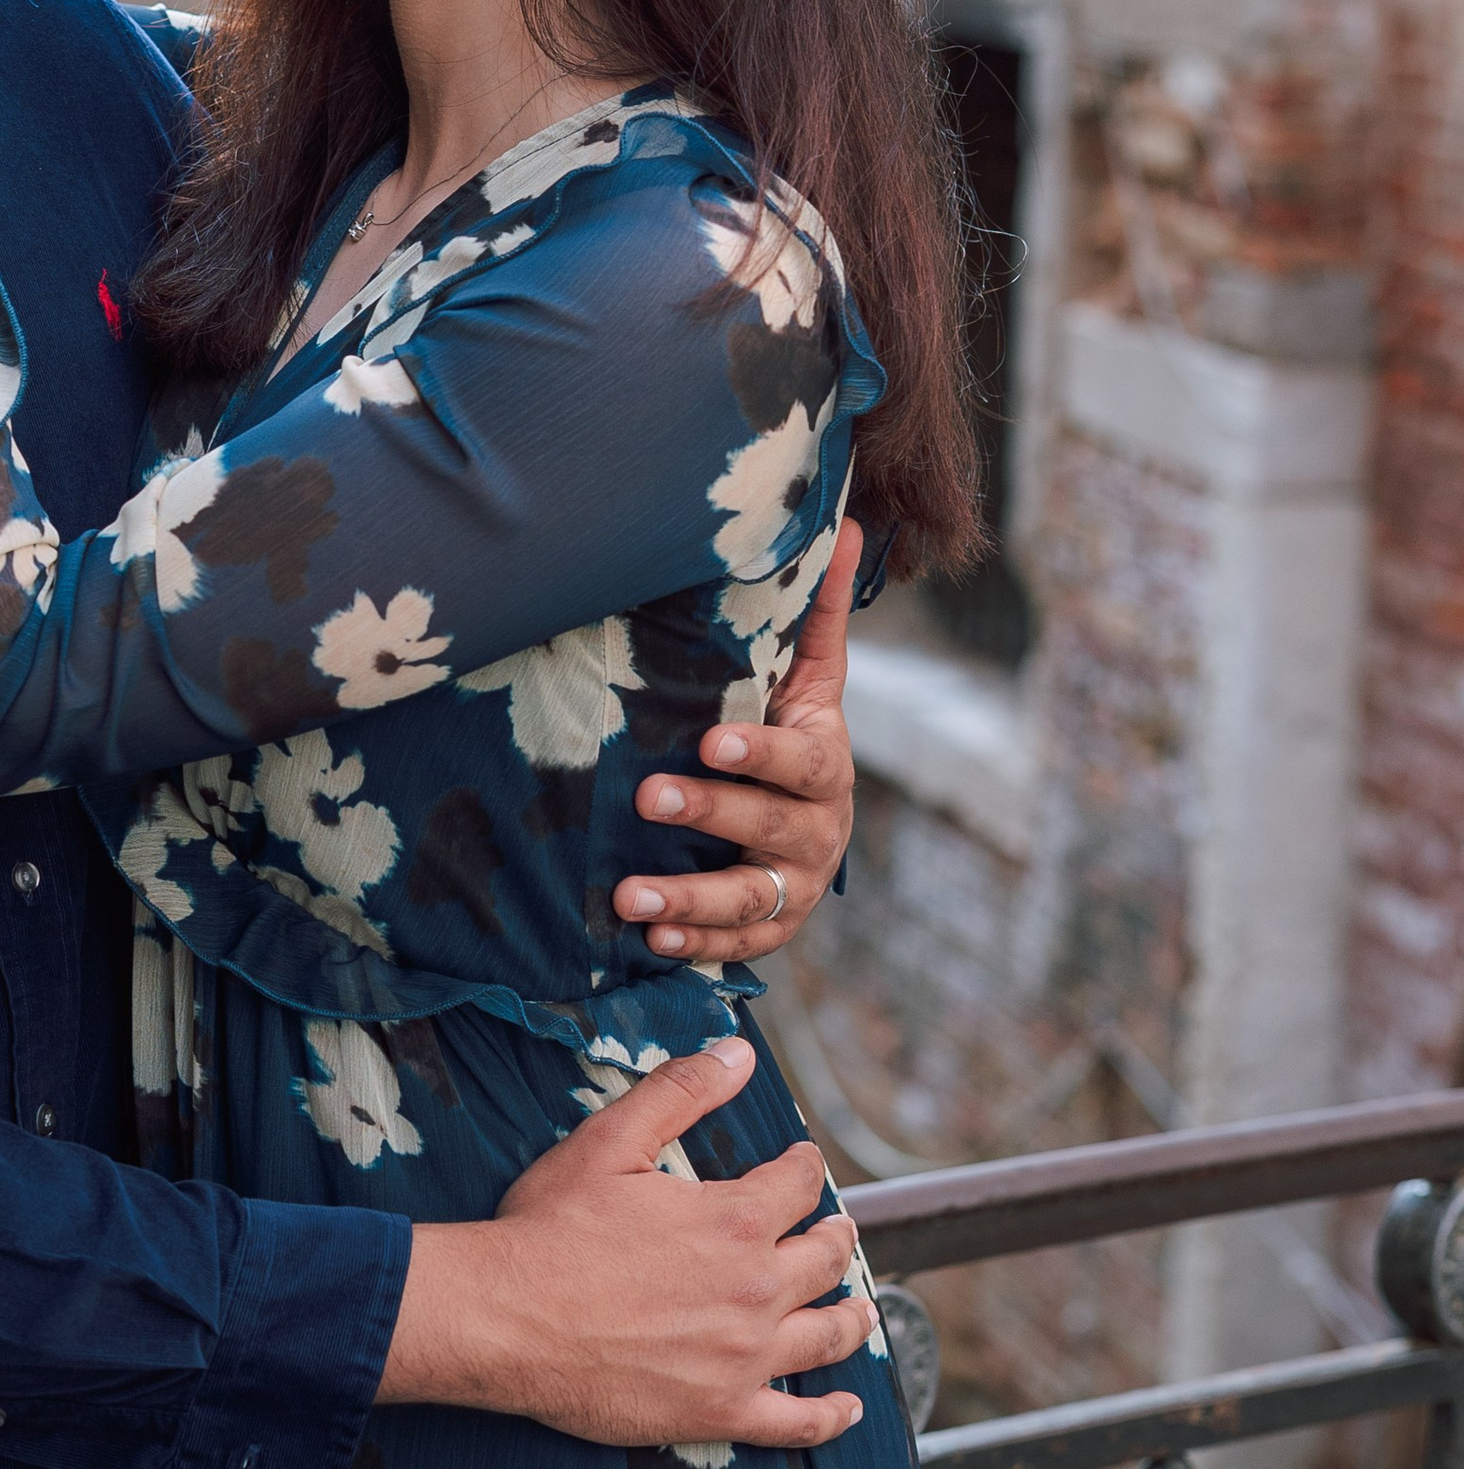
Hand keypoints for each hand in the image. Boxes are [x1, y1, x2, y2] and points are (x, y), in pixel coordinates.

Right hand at [383, 1037, 867, 1449]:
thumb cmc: (549, 1230)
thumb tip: (738, 1053)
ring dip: (852, 1317)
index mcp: (734, 1220)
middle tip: (838, 1231)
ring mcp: (742, 1357)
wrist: (506, 1320)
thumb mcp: (609, 1141)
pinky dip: (829, 1418)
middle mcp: (754, 1289)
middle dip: (836, 1238)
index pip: (795, 1186)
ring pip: (824, 1336)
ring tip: (860, 1310)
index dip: (804, 1169)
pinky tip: (846, 1409)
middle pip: (823, 1260)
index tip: (803, 1164)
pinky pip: (794, 1423)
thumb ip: (680, 1092)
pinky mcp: (719, 1411)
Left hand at [610, 518, 861, 961]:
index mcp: (825, 762)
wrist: (805, 816)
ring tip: (629, 899)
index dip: (761, 754)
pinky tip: (650, 943)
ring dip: (689, 901)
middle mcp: (820, 830)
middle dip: (710, 815)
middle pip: (770, 828)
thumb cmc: (785, 728)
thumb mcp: (803, 676)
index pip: (801, 760)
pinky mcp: (772, 927)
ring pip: (749, 899)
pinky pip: (739, 946)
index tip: (711, 740)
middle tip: (648, 799)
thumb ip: (814, 613)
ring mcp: (796, 886)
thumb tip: (840, 521)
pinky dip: (697, 947)